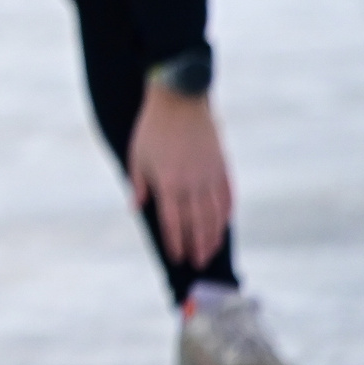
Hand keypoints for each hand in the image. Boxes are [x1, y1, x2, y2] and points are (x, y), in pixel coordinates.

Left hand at [129, 80, 231, 267]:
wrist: (180, 100)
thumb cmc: (152, 128)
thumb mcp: (136, 156)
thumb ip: (138, 185)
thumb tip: (135, 209)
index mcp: (168, 183)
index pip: (173, 222)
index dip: (176, 242)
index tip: (177, 258)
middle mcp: (192, 184)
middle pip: (197, 224)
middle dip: (197, 246)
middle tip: (198, 263)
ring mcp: (210, 176)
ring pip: (215, 214)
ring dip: (214, 235)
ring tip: (211, 250)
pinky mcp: (223, 166)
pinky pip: (227, 196)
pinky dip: (226, 213)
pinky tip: (223, 224)